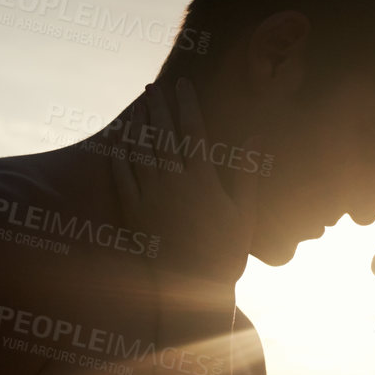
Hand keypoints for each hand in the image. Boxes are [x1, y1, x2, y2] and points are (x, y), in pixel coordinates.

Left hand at [107, 76, 256, 285]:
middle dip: (157, 107)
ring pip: (140, 151)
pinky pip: (122, 177)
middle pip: (162, 134)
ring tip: (138, 108)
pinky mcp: (133, 213)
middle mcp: (173, 183)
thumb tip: (255, 139)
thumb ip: (247, 174)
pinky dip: (120, 156)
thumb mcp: (244, 214)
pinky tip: (120, 143)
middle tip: (153, 88)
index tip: (183, 85)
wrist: (193, 289)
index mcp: (202, 180)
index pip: (193, 130)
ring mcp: (150, 197)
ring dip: (138, 126)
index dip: (187, 104)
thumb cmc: (225, 253)